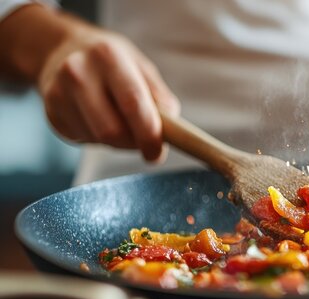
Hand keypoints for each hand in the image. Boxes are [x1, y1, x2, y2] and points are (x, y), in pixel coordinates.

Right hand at [38, 23, 179, 161]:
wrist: (60, 50)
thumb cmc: (112, 62)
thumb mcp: (141, 68)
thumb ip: (160, 98)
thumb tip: (173, 131)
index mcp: (109, 57)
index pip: (133, 104)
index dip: (149, 135)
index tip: (158, 153)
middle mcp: (78, 72)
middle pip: (111, 130)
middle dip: (133, 144)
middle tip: (145, 143)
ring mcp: (58, 92)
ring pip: (97, 139)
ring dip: (117, 142)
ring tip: (119, 121)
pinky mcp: (50, 112)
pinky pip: (83, 140)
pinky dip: (98, 139)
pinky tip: (97, 118)